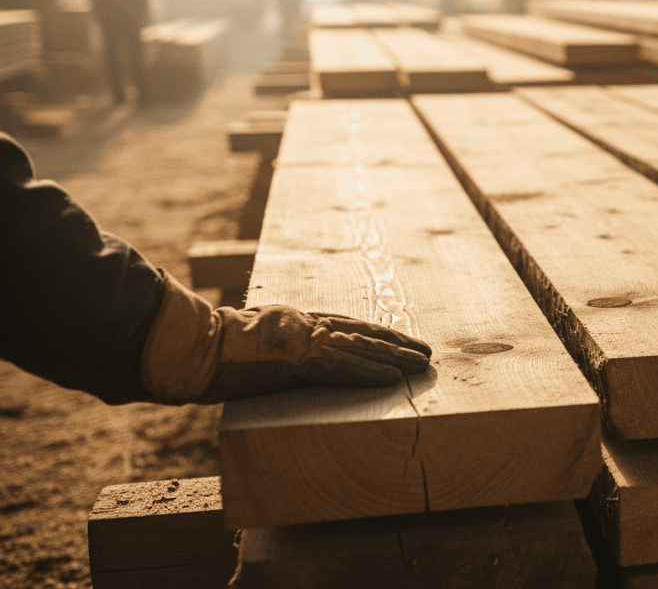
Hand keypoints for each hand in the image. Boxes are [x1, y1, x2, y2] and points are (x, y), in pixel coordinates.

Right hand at [141, 274, 431, 403]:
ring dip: (395, 357)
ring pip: (361, 347)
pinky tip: (394, 378)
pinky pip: (343, 367)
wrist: (190, 347)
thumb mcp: (244, 343)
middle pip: (361, 332)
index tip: (397, 339)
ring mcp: (303, 340)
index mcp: (292, 322)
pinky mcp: (300, 360)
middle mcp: (304, 326)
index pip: (343, 325)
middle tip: (425, 351)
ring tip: (422, 364)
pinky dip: (371, 372)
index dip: (373, 332)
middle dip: (395, 343)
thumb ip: (266, 348)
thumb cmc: (207, 350)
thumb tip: (268, 360)